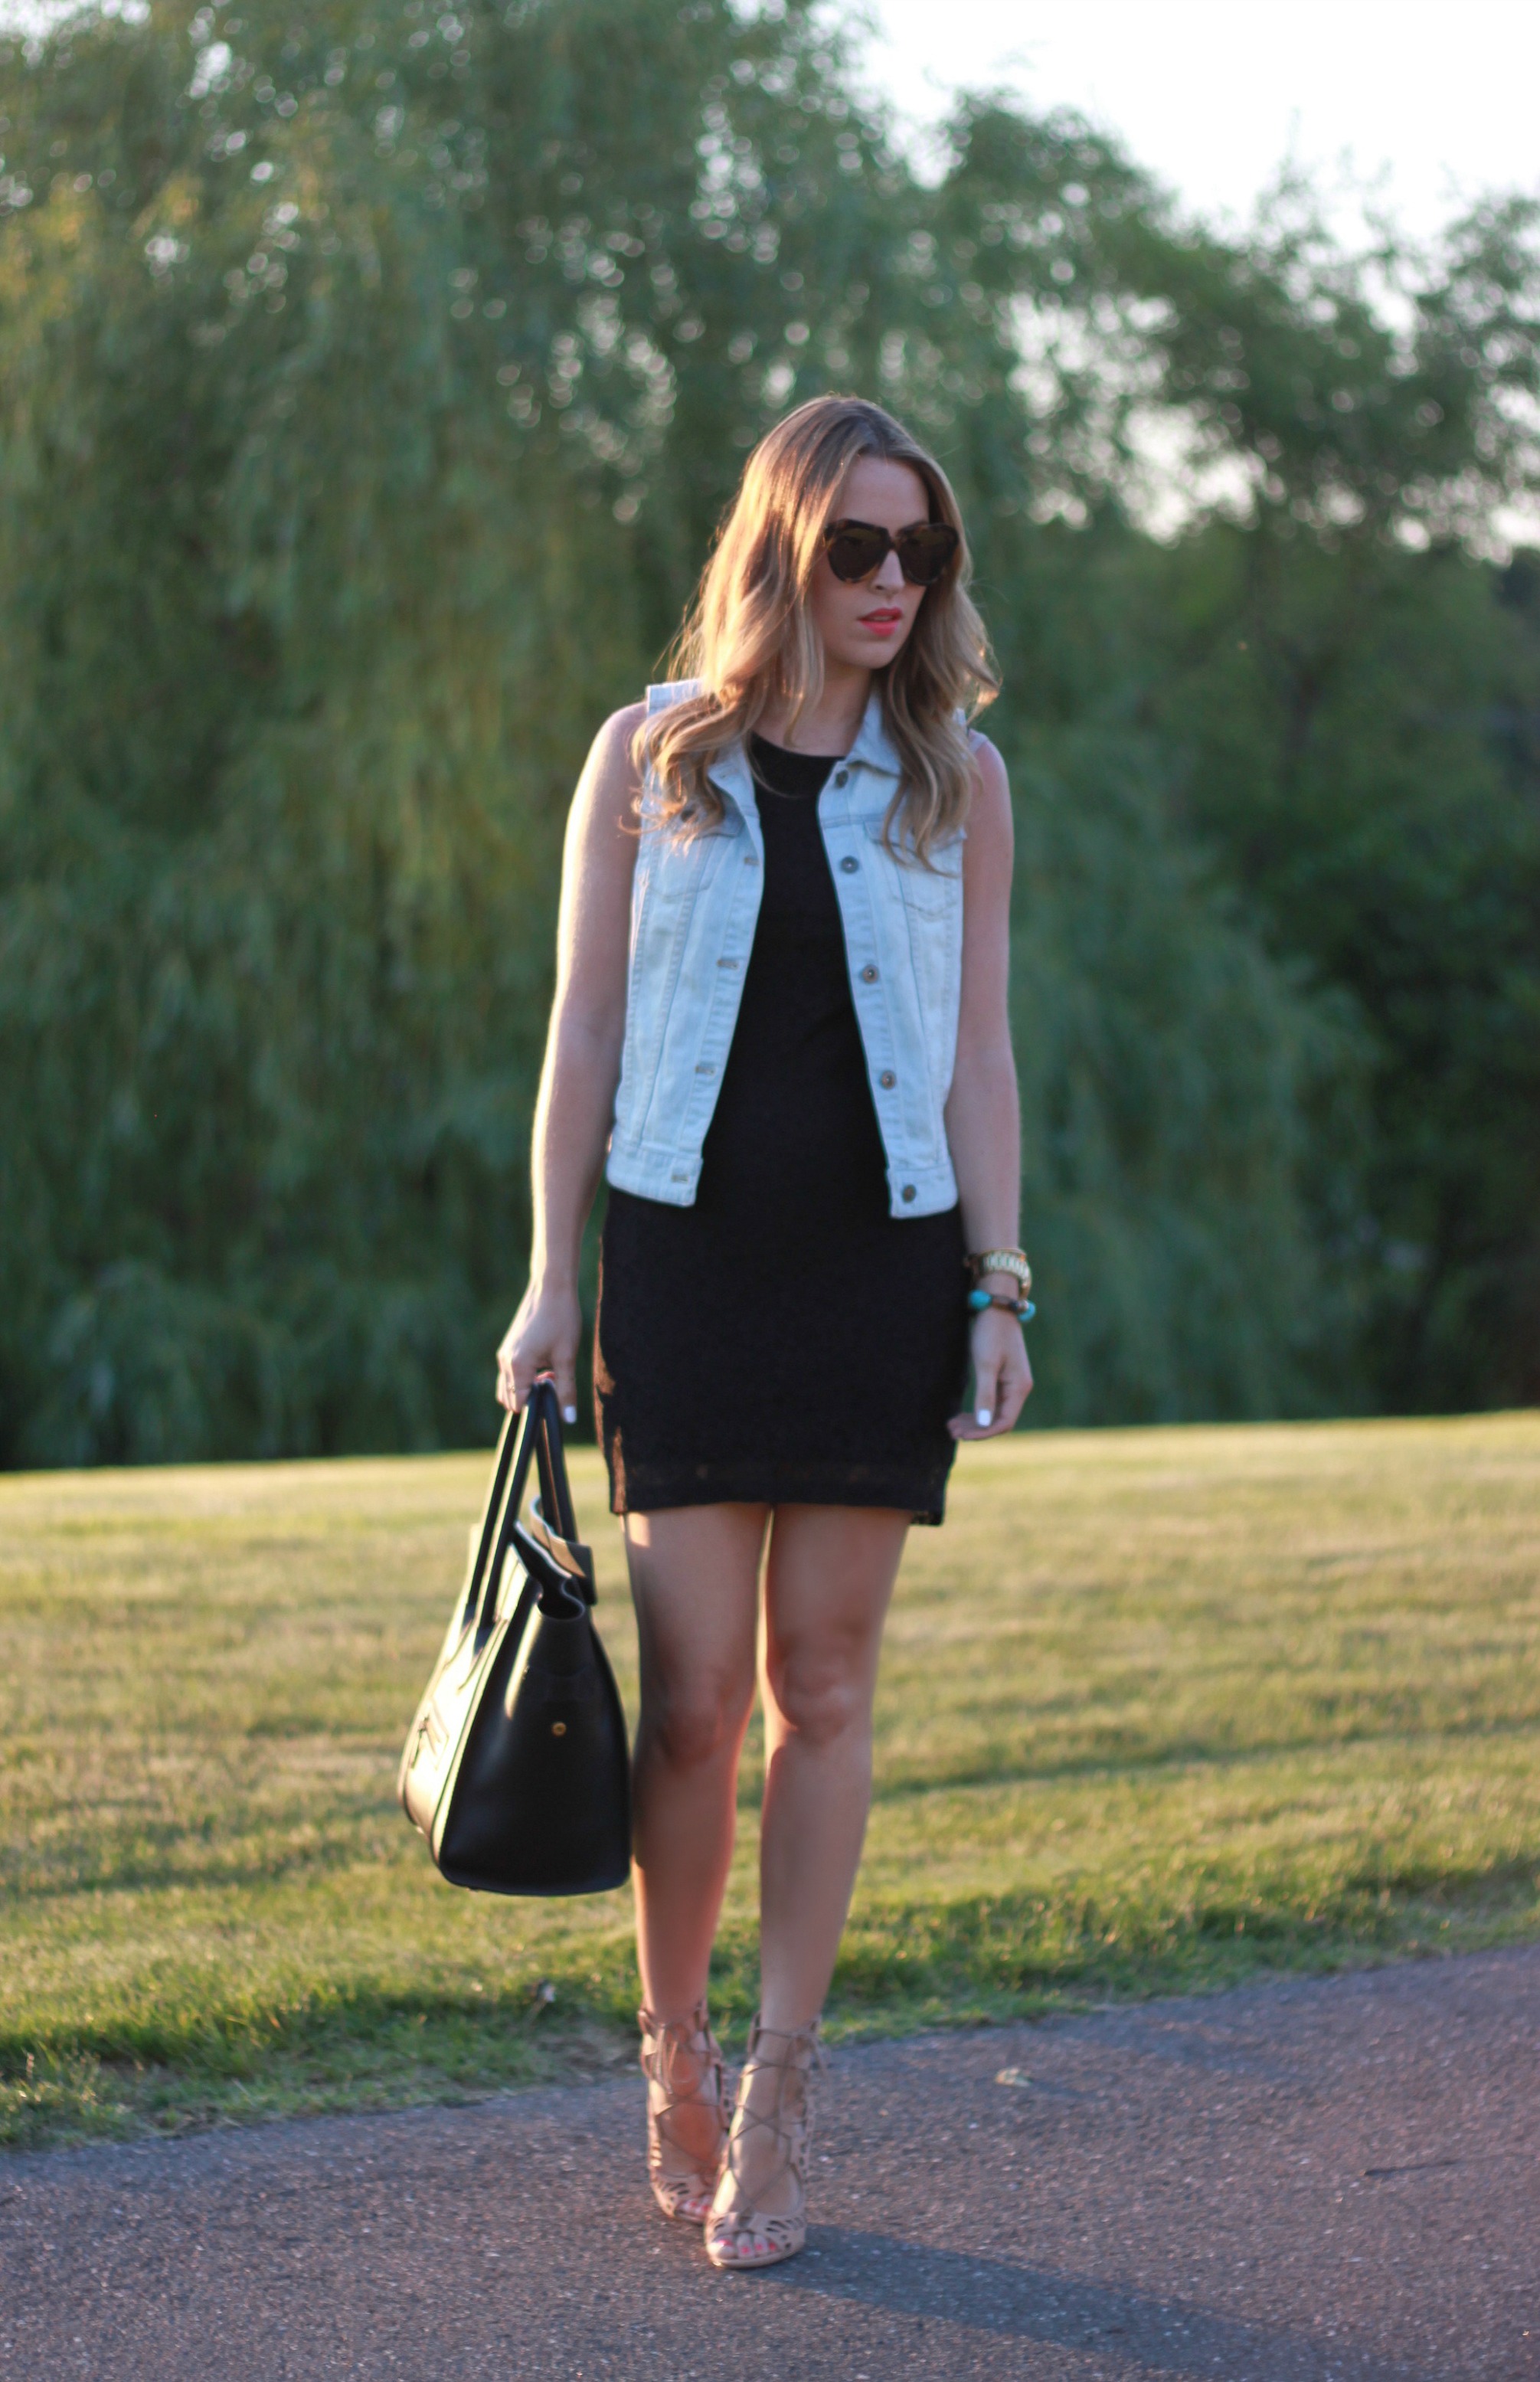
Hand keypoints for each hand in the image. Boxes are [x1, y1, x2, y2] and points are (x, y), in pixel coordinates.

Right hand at [496, 1281, 583, 1421]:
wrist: (551, 1288)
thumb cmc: (561, 1319)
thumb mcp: (567, 1357)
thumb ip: (566, 1390)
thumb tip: (568, 1419)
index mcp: (517, 1367)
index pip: (518, 1405)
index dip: (536, 1409)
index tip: (555, 1398)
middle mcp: (505, 1362)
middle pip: (509, 1399)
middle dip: (530, 1400)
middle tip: (554, 1383)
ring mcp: (504, 1354)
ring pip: (509, 1386)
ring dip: (527, 1388)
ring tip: (551, 1372)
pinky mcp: (508, 1347)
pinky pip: (511, 1373)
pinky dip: (525, 1377)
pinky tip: (545, 1363)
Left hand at [948, 1306, 1032, 1440]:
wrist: (995, 1307)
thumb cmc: (991, 1333)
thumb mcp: (985, 1364)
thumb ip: (985, 1395)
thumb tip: (983, 1424)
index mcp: (1019, 1387)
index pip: (1004, 1422)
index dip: (983, 1432)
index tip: (961, 1436)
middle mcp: (1019, 1388)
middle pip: (998, 1420)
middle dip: (975, 1428)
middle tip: (950, 1430)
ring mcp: (1011, 1383)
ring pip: (994, 1412)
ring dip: (974, 1421)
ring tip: (952, 1425)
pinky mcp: (1002, 1377)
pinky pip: (991, 1402)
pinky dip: (977, 1410)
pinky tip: (962, 1414)